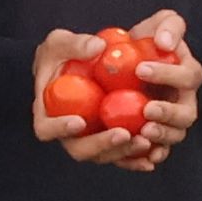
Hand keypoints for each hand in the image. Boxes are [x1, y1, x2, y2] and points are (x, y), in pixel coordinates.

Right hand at [31, 16, 199, 169]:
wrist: (79, 64)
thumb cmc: (62, 53)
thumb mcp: (61, 41)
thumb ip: (75, 44)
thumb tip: (97, 48)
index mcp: (47, 112)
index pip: (46, 128)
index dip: (60, 129)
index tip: (80, 121)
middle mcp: (67, 132)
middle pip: (79, 149)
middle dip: (102, 145)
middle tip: (124, 134)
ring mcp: (88, 139)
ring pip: (103, 155)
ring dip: (123, 152)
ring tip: (146, 141)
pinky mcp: (108, 140)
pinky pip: (121, 154)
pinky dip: (136, 158)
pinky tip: (155, 153)